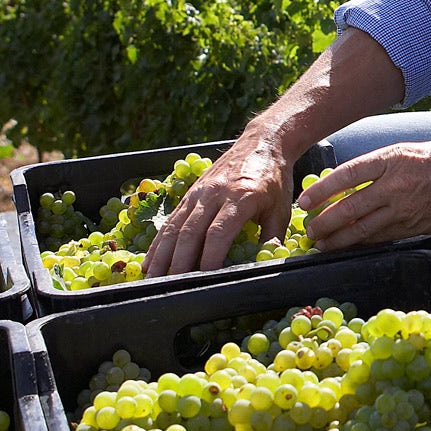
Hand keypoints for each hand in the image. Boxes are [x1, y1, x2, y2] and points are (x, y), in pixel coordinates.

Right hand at [143, 133, 293, 275]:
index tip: (205, 280)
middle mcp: (214, 193)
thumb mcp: (281, 209)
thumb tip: (266, 265)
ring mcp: (199, 192)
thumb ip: (272, 239)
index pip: (218, 232)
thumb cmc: (274, 180)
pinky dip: (158, 242)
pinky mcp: (190, 192)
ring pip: (175, 226)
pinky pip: (171, 219)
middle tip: (172, 287)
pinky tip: (148, 261)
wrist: (262, 142)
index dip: (209, 258)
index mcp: (240, 197)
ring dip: (161, 255)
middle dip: (179, 262)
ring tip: (152, 279)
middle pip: (190, 231)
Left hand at [297, 139, 430, 250]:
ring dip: (339, 239)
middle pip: (350, 207)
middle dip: (325, 222)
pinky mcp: (415, 227)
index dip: (321, 190)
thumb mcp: (409, 149)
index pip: (346, 176)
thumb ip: (380, 164)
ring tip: (322, 244)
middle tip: (308, 230)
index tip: (304, 200)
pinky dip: (363, 242)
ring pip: (363, 228)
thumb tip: (348, 178)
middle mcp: (396, 185)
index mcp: (392, 159)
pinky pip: (382, 237)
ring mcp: (406, 209)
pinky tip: (350, 245)